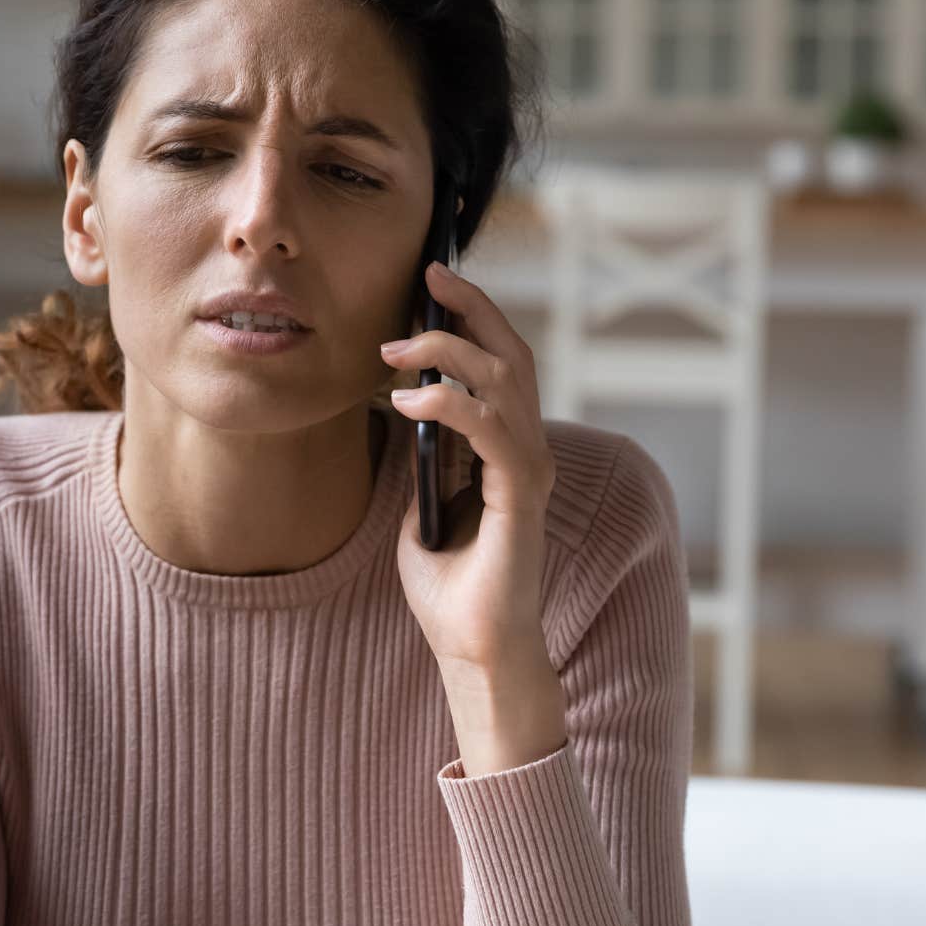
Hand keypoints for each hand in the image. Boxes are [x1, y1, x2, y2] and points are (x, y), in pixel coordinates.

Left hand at [379, 261, 561, 675]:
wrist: (473, 650)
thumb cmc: (449, 589)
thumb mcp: (421, 509)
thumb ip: (421, 463)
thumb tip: (400, 416)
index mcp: (508, 451)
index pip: (500, 365)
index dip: (473, 318)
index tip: (431, 283)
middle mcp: (528, 452)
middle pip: (513, 355)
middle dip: (472, 308)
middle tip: (430, 275)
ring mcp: (530, 472)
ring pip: (506, 381)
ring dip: (449, 352)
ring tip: (396, 348)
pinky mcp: (521, 497)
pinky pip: (492, 431)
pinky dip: (450, 405)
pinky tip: (409, 402)